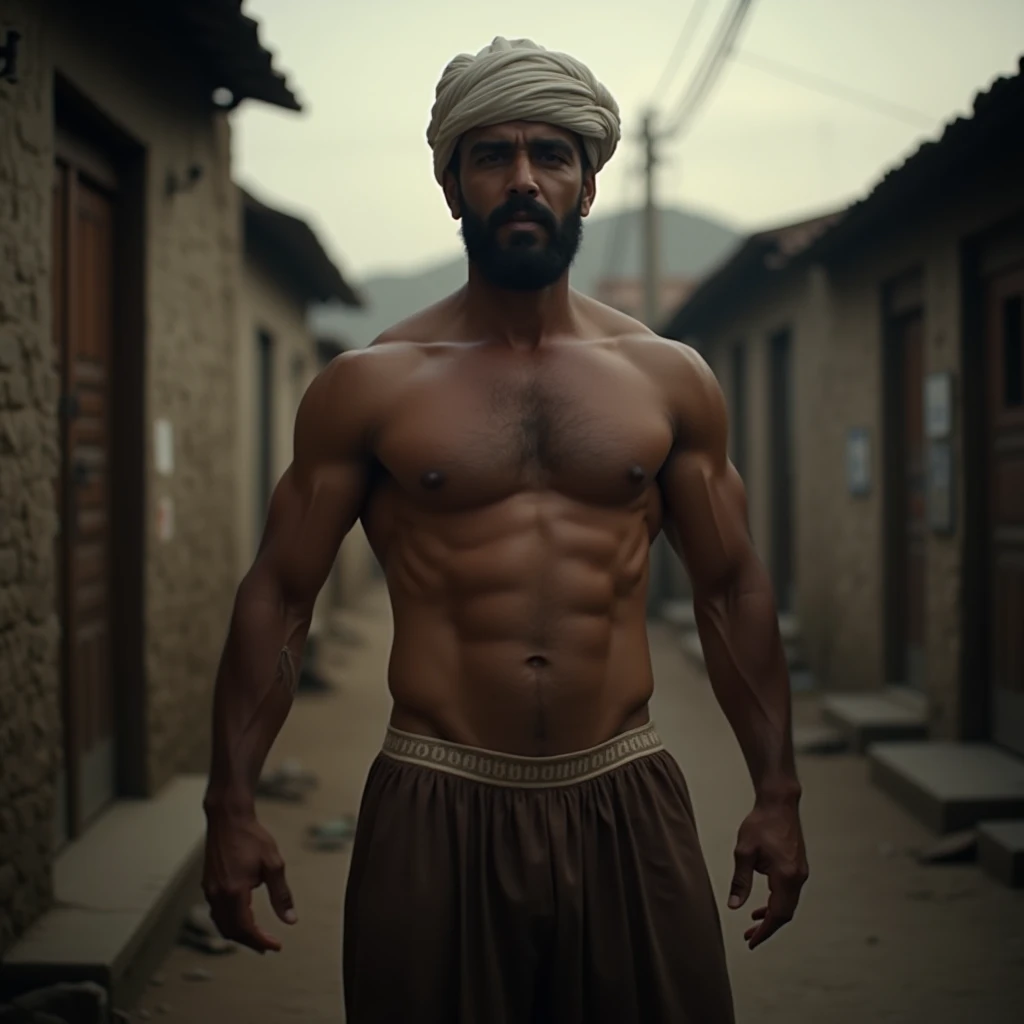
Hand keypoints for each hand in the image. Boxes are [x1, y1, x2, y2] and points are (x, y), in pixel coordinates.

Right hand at [202, 807, 296, 952]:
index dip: (261, 941)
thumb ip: (281, 894)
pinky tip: (241, 918)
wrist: (228, 818)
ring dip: (238, 934)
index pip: (246, 929)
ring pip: (221, 924)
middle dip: (250, 941)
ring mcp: (209, 891)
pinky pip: (216, 913)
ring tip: (256, 937)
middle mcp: (217, 895)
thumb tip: (291, 920)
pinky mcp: (207, 884)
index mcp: (234, 892)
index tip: (276, 946)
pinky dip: (229, 922)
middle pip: (231, 931)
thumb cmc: (252, 837)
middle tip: (268, 946)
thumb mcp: (273, 864)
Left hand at [728, 798, 807, 949]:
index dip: (764, 931)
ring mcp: (800, 872)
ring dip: (772, 915)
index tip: (751, 942)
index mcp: (786, 877)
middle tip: (749, 937)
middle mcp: (798, 878)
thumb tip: (734, 906)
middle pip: (785, 913)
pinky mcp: (798, 867)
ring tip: (753, 924)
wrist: (779, 804)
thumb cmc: (761, 824)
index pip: (777, 914)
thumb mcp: (744, 852)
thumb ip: (740, 881)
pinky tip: (764, 904)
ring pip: (788, 904)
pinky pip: (789, 893)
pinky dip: (777, 902)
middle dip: (767, 928)